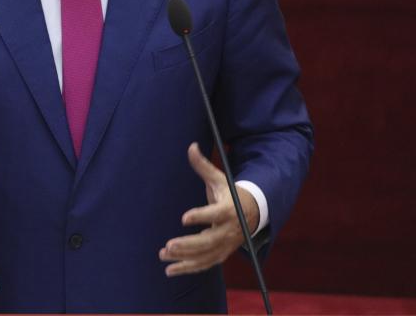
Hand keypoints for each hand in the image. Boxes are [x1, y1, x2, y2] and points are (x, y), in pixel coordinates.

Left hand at [159, 143, 258, 276]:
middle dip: (188, 245)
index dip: (201, 216)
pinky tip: (170, 269)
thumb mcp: (219, 179)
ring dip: (184, 258)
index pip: (216, 214)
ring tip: (164, 254)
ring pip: (205, 256)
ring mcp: (226, 245)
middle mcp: (229, 230)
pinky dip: (187, 268)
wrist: (251, 213)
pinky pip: (204, 264)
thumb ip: (203, 166)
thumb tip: (191, 146)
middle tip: (169, 245)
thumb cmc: (230, 194)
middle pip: (209, 241)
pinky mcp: (221, 254)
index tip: (184, 217)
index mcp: (229, 209)